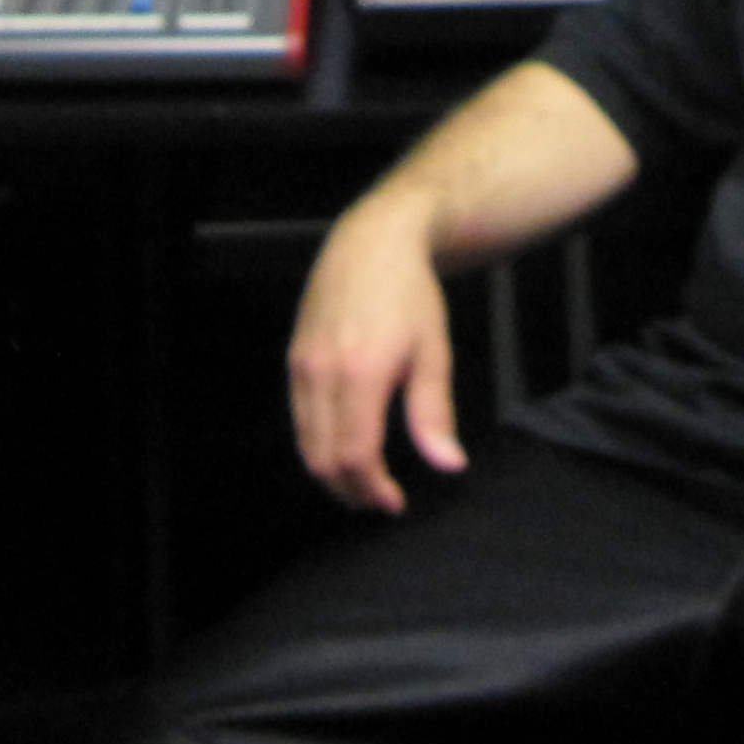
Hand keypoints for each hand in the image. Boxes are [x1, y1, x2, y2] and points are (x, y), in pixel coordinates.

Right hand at [285, 194, 461, 513]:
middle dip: (351, 490)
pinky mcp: (294, 357)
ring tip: (363, 481)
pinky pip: (299, 417)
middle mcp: (323, 372)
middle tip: (379, 500)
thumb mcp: (434, 352)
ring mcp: (302, 364)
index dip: (374, 489)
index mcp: (362, 372)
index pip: (356, 456)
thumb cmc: (411, 294)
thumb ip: (434, 413)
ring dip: (331, 472)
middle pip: (324, 459)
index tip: (394, 502)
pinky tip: (344, 446)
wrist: (373, 241)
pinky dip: (318, 444)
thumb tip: (448, 465)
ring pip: (306, 443)